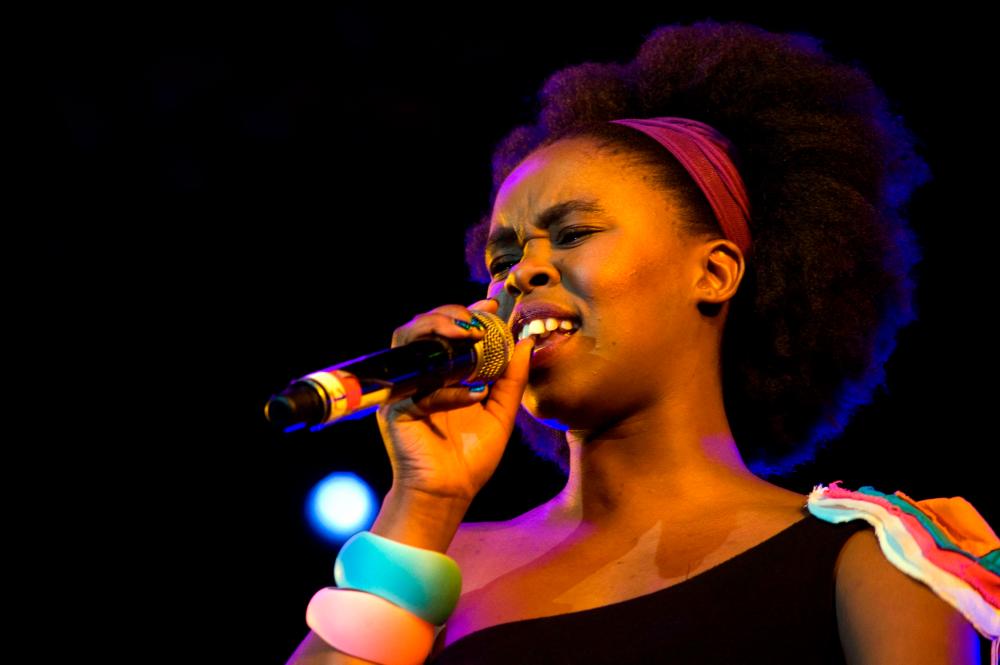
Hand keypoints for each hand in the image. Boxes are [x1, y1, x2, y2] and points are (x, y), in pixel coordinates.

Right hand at [375, 298, 534, 502]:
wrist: (451, 492)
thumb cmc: (471, 455)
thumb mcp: (501, 411)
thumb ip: (512, 378)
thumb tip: (525, 342)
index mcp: (441, 372)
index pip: (445, 329)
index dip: (465, 311)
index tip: (489, 306)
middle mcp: (419, 375)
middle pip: (420, 326)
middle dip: (448, 314)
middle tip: (476, 322)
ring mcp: (404, 390)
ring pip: (406, 342)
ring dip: (436, 331)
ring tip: (467, 336)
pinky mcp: (395, 410)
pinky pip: (420, 389)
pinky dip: (449, 390)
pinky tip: (474, 395)